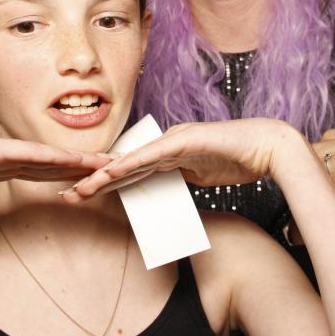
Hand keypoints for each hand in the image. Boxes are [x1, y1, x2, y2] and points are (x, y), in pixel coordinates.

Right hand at [0, 111, 111, 224]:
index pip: (39, 171)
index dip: (64, 174)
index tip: (87, 177)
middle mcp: (5, 155)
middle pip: (53, 162)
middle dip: (82, 166)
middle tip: (113, 165)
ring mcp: (2, 150)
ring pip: (50, 157)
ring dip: (79, 160)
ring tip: (109, 162)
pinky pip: (32, 155)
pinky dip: (56, 158)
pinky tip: (77, 161)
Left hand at [63, 118, 302, 200]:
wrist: (267, 147)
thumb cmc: (239, 160)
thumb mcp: (202, 176)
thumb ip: (183, 179)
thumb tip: (168, 191)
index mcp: (169, 153)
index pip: (132, 171)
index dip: (106, 182)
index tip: (83, 195)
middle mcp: (166, 144)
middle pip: (124, 166)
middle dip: (95, 181)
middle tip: (67, 194)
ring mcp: (174, 141)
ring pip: (133, 161)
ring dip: (106, 176)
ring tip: (80, 188)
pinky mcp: (184, 142)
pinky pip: (153, 156)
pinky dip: (132, 164)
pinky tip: (113, 171)